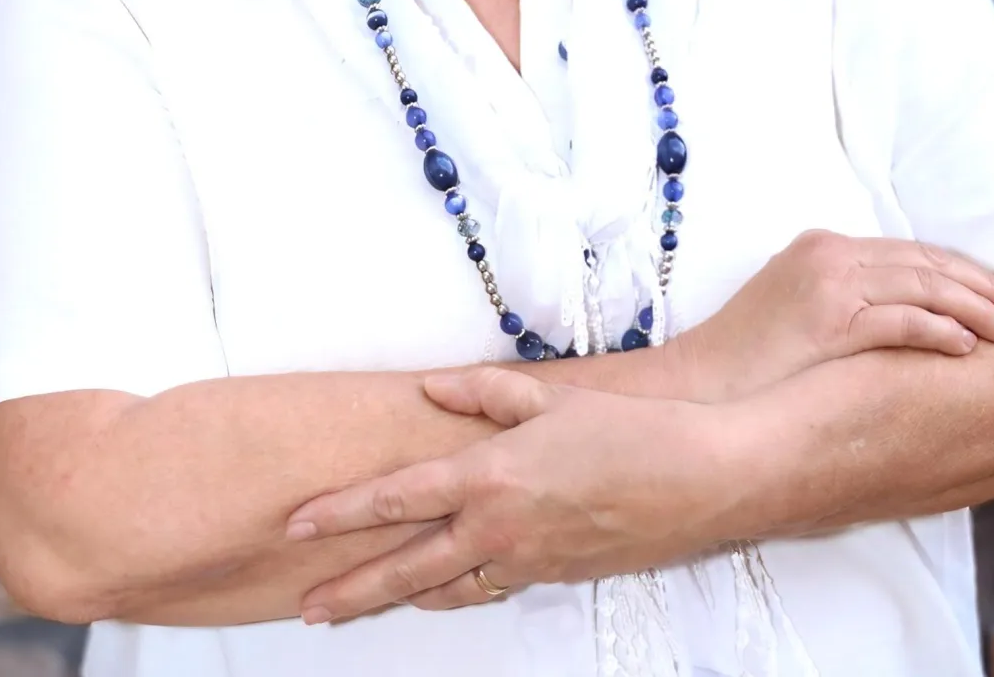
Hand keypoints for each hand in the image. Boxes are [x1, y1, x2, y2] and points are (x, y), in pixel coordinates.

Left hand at [288, 368, 720, 622]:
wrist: (699, 481)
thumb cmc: (629, 431)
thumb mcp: (552, 396)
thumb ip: (484, 392)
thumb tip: (430, 387)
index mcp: (490, 476)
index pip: (395, 499)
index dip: (339, 514)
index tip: (294, 526)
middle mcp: (498, 528)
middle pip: (404, 569)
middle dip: (349, 590)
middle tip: (306, 606)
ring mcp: (524, 562)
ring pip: (443, 589)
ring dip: (396, 598)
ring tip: (353, 605)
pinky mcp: (552, 577)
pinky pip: (486, 590)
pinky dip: (452, 592)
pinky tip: (436, 590)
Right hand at [673, 229, 993, 402]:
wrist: (702, 384)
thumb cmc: (754, 362)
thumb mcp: (802, 311)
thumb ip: (851, 301)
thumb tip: (912, 318)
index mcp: (825, 246)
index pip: (913, 253)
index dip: (964, 273)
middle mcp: (831, 253)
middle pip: (927, 262)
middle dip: (984, 286)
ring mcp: (830, 283)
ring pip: (924, 286)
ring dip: (977, 308)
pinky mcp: (829, 320)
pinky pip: (902, 320)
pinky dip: (941, 330)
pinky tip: (968, 346)